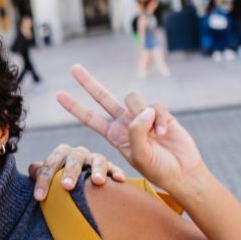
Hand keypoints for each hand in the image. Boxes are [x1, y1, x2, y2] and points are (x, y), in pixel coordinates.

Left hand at [29, 144, 125, 200]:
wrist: (81, 179)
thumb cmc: (61, 179)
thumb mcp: (50, 175)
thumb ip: (40, 172)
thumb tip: (32, 169)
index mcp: (62, 154)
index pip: (51, 163)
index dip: (44, 179)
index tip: (39, 197)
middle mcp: (79, 154)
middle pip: (74, 158)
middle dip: (70, 172)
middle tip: (67, 186)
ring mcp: (95, 160)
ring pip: (97, 160)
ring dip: (97, 169)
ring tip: (97, 181)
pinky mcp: (110, 167)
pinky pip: (115, 168)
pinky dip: (117, 172)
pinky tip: (120, 180)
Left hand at [55, 64, 203, 189]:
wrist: (182, 171)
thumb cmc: (159, 169)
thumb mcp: (140, 156)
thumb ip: (136, 132)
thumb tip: (143, 110)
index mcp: (113, 135)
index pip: (89, 118)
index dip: (74, 107)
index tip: (58, 95)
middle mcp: (124, 122)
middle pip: (103, 97)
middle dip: (88, 82)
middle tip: (73, 68)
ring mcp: (141, 116)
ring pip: (132, 98)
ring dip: (142, 115)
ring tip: (154, 134)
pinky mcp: (159, 112)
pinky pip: (154, 105)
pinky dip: (159, 118)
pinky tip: (164, 132)